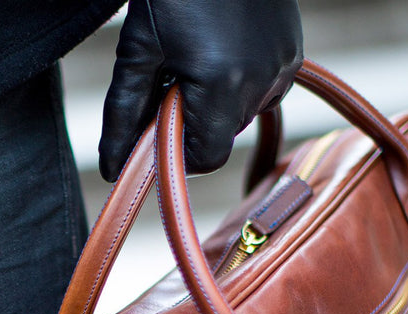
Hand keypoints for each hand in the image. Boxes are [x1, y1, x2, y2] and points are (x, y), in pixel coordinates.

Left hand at [99, 0, 302, 180]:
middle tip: (171, 78)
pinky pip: (263, 91)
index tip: (158, 128)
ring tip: (197, 58)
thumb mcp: (138, 51)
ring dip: (216, 103)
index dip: (178, 152)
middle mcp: (262, 81)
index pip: (206, 158)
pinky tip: (222, 50)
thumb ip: (124, 115)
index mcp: (222, 84)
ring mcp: (283, 66)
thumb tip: (113, 169)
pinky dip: (239, 84)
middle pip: (221, 136)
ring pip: (242, 115)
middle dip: (193, 121)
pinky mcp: (294, 53)